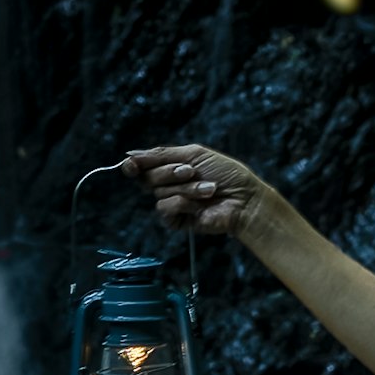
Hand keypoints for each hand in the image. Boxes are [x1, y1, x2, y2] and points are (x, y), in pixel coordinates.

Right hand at [113, 143, 270, 248]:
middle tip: (191, 171)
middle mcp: (168, 184)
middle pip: (147, 177)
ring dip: (185, 188)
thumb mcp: (194, 155)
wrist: (245, 199)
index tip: (131, 164)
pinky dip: (183, 203)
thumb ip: (162, 154)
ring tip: (209, 188)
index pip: (142, 165)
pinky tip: (201, 205)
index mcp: (170, 166)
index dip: (133, 164)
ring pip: (158, 192)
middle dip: (169, 172)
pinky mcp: (176, 221)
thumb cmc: (226, 174)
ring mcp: (172, 203)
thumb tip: (130, 154)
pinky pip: (164, 208)